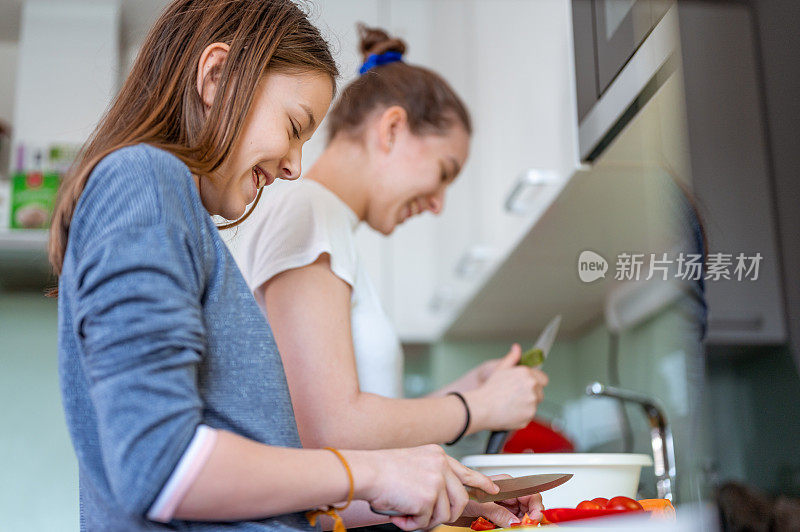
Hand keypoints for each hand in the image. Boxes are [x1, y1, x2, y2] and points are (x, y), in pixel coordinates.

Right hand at [354, 445, 498, 530]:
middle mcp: (441, 465)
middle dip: (447, 514)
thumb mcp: (413, 463)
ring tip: (404, 512)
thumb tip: (441, 499)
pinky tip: (399, 513)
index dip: (482, 482)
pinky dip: (411, 524)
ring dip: (423, 520)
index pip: (466, 470)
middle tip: (425, 516)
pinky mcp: (428, 497)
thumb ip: (431, 475)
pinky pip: (426, 522)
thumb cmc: (380, 470)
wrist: (365, 471)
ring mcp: (436, 481)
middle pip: (460, 500)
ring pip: (443, 514)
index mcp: (437, 455)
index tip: (493, 489)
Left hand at [460, 475, 544, 526]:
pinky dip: (511, 528)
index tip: (534, 518)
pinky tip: (506, 528)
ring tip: (515, 527)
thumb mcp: (479, 502)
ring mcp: (505, 507)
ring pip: (522, 517)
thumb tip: (514, 521)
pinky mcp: (500, 517)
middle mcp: (508, 495)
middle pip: (529, 507)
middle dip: (530, 517)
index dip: (536, 506)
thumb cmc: (461, 491)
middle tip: (527, 526)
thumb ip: (497, 511)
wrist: (450, 499)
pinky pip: (511, 524)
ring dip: (521, 524)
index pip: (530, 493)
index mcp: (507, 485)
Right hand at [466, 344, 548, 431]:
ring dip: (527, 405)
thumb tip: (517, 348)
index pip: (543, 379)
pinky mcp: (530, 416)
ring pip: (535, 404)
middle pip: (540, 392)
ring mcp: (532, 402)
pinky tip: (511, 412)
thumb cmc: (490, 389)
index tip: (527, 386)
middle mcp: (532, 386)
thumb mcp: (500, 369)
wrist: (482, 408)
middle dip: (531, 394)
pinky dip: (522, 415)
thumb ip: (512, 358)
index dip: (535, 382)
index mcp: (527, 373)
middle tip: (515, 396)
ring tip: (511, 404)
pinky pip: (529, 415)